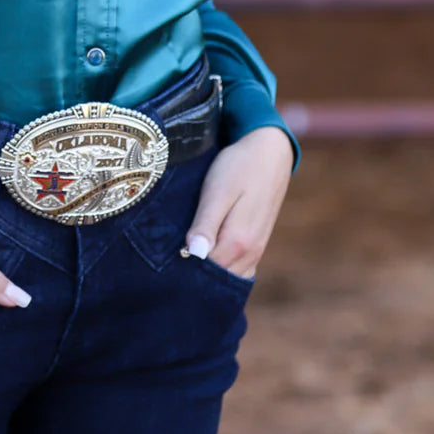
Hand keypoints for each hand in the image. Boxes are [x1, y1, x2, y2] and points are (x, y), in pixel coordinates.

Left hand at [185, 126, 293, 279]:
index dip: (183, 268)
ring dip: (209, 273)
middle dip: (194, 275)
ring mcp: (256, 251)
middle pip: (217, 279)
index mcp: (238, 242)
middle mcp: (250, 253)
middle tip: (170, 261)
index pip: (205, 271)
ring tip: (184, 259)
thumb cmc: (238, 167)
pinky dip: (223, 269)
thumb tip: (194, 254)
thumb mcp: (217, 191)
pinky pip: (239, 270)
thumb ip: (206, 224)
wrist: (269, 154)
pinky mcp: (257, 245)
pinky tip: (206, 257)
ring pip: (229, 276)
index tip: (164, 260)